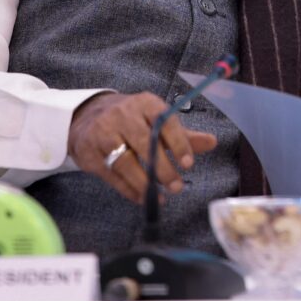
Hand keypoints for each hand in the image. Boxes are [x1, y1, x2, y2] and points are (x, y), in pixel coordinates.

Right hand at [68, 92, 216, 203]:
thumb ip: (183, 135)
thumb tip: (212, 142)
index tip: (189, 164)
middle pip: (144, 144)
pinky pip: (112, 176)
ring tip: (160, 197)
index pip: (164, 121)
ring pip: (126, 162)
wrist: (88, 116)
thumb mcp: (156, 120)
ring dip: (145, 183)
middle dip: (163, 169)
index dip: (178, 143)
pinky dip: (129, 189)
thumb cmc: (132, 120)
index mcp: (144, 103)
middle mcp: (122, 115)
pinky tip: (142, 198)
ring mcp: (102, 133)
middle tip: (177, 187)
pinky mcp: (89, 154)